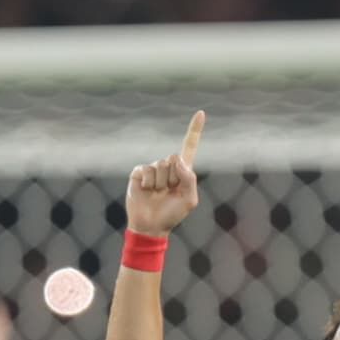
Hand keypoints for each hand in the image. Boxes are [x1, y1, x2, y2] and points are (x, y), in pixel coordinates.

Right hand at [125, 109, 205, 237]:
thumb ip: (189, 178)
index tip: (200, 113)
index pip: (189, 146)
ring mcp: (152, 169)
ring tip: (157, 194)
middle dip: (173, 177)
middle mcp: (168, 167)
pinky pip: (146, 169)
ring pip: (161, 165)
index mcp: (182, 171)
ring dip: (160, 183)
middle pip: (174, 158)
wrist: (150, 226)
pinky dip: (148, 182)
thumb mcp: (189, 199)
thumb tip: (177, 160)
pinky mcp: (138, 173)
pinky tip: (146, 191)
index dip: (194, 130)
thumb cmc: (172, 214)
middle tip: (167, 192)